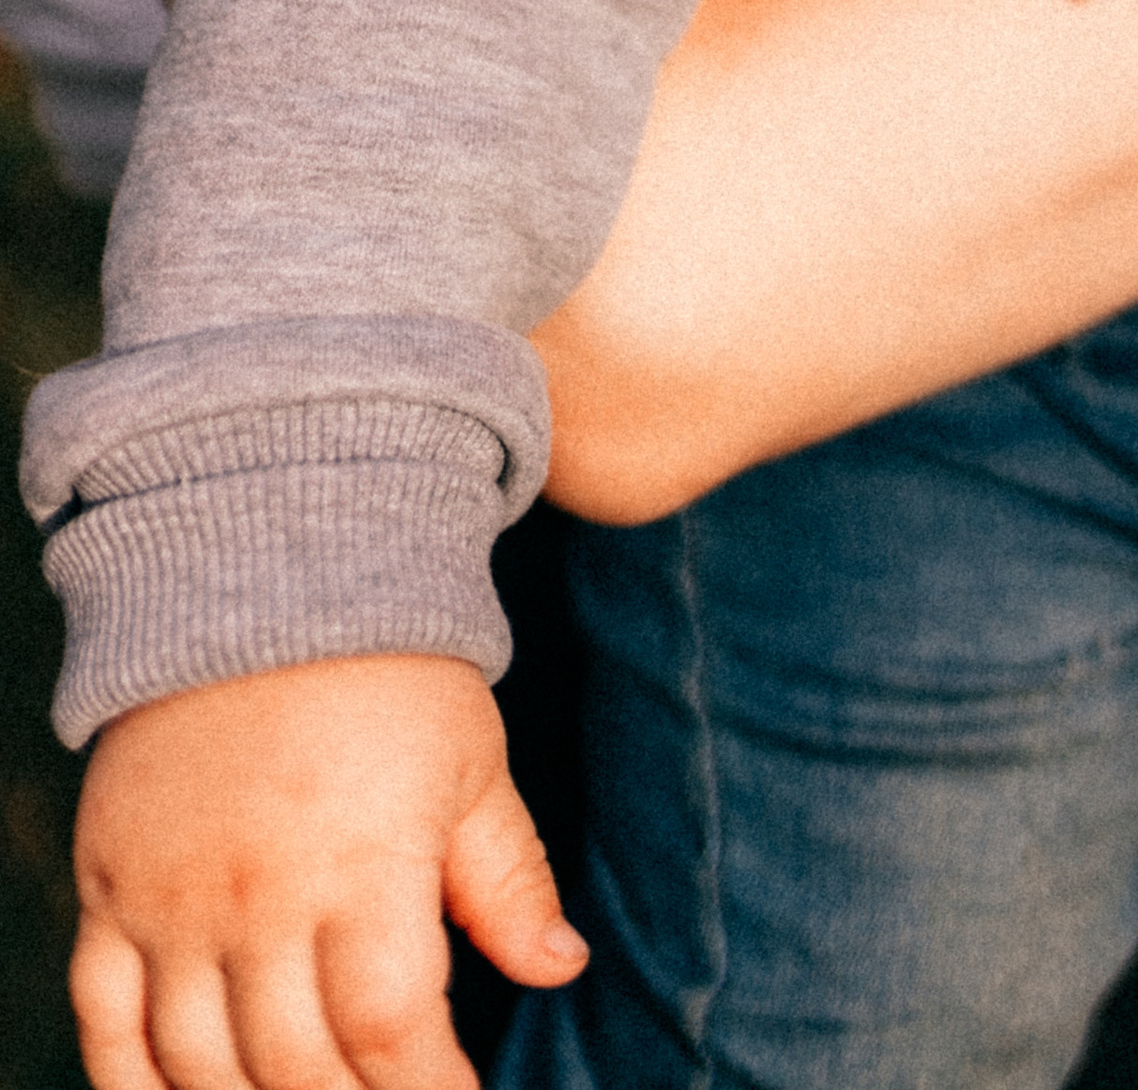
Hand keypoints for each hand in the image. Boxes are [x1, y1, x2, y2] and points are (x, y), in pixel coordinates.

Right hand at [70, 655, 583, 1089]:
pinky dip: (136, 1085)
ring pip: (202, 1062)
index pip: (391, 1029)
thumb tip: (562, 968)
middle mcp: (261, 894)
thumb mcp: (472, 764)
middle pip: (298, 1065)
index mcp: (365, 864)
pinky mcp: (110, 886)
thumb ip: (509, 879)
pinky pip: (104, 1022)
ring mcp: (174, 898)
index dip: (428, 1089)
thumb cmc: (394, 673)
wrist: (265, 571)